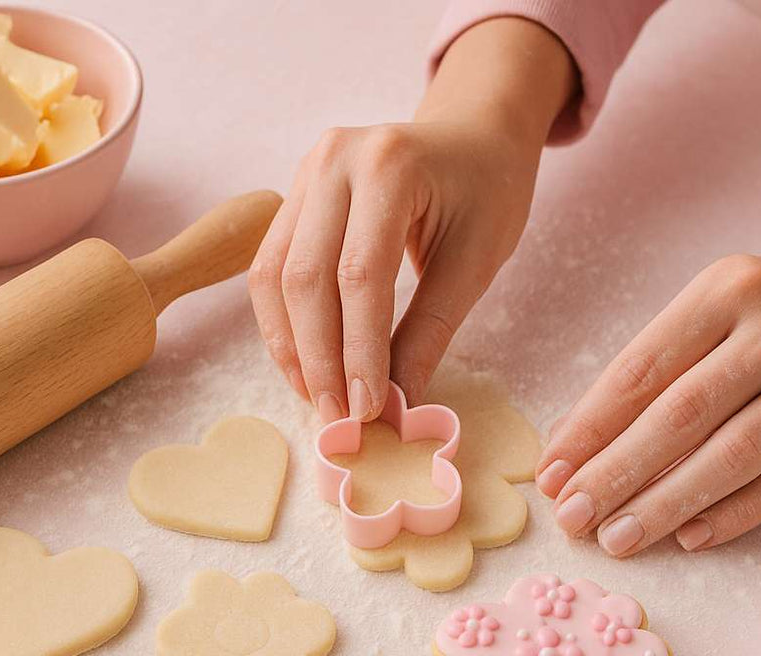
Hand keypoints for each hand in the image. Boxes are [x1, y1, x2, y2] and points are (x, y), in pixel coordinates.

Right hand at [249, 17, 575, 422]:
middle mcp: (336, 158)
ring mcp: (308, 170)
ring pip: (274, 275)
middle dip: (318, 357)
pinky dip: (284, 322)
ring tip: (318, 399)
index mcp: (390, 165)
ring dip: (291, 346)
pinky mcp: (296, 192)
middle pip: (305, 276)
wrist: (474, 132)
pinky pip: (272, 265)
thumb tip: (395, 405)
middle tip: (337, 418)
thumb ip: (429, 331)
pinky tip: (306, 364)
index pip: (360, 274)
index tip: (366, 408)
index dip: (358, 349)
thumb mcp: (475, 261)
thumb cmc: (488, 190)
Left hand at [536, 167, 760, 554]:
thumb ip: (653, 364)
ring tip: (618, 538)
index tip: (552, 472)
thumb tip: (578, 443)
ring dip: (668, 503)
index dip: (590, 427)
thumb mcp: (712, 304)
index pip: (642, 370)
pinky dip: (735, 514)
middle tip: (573, 518)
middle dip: (618, 473)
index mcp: (727, 291)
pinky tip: (689, 537)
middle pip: (683, 416)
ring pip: (733, 456)